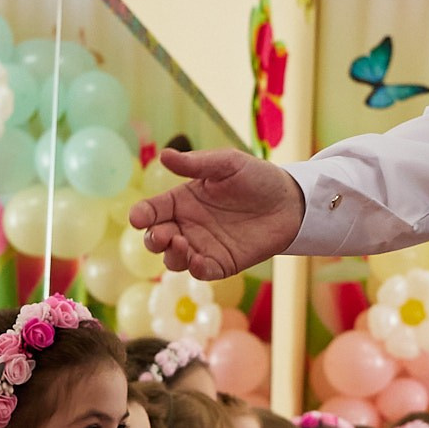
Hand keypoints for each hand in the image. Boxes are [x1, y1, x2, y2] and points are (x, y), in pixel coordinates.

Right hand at [128, 148, 304, 280]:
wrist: (291, 202)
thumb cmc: (257, 178)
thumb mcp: (227, 164)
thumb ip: (196, 163)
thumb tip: (164, 155)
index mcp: (182, 200)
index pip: (153, 210)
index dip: (142, 215)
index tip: (137, 218)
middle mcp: (187, 225)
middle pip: (157, 238)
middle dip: (153, 239)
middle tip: (162, 234)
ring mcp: (202, 246)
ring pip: (173, 259)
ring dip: (171, 255)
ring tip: (180, 243)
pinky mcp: (221, 263)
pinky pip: (201, 272)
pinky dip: (194, 269)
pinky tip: (197, 260)